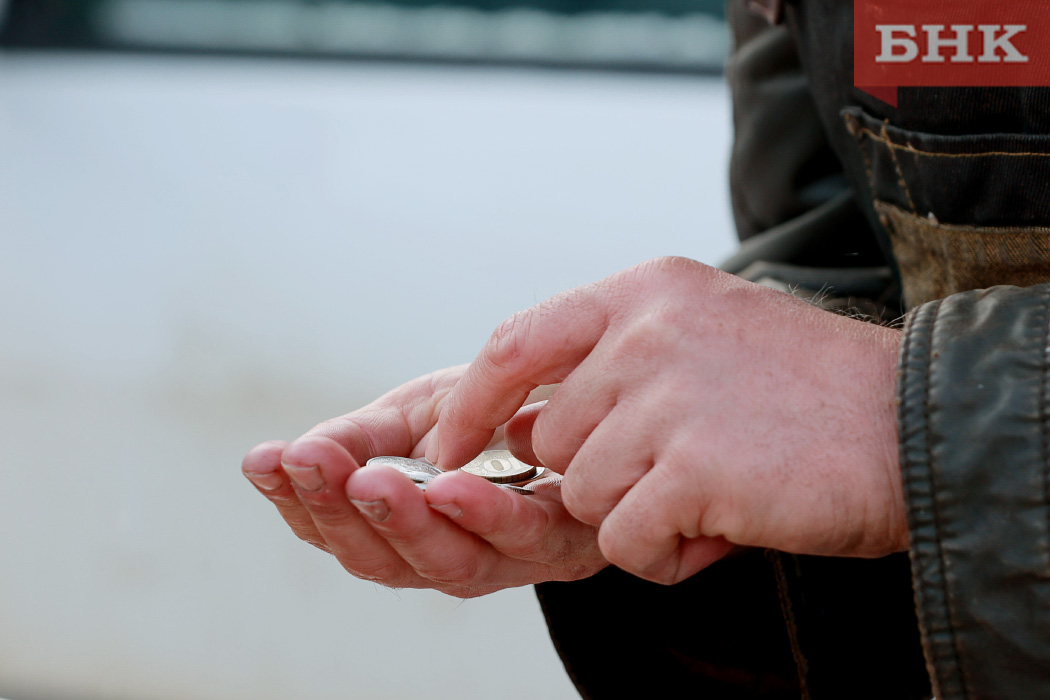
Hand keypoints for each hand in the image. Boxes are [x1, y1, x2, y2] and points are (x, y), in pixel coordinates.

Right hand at [241, 366, 606, 597]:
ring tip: (369, 481)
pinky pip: (518, 534)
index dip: (296, 501)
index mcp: (399, 526)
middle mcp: (443, 555)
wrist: (581, 404)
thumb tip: (296, 454)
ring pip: (443, 562)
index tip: (264, 460)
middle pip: (379, 559)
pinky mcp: (558, 541)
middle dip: (338, 511)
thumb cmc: (492, 420)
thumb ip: (362, 438)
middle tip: (308, 464)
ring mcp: (501, 557)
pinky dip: (482, 513)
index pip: (335, 527)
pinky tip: (450, 484)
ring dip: (402, 521)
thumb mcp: (417, 414)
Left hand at [429, 257, 906, 584]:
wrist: (908, 424)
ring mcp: (667, 396)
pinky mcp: (691, 466)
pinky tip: (721, 524)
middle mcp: (646, 333)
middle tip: (680, 473)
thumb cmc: (802, 391)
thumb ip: (613, 365)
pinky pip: (624, 537)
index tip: (448, 446)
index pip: (516, 343)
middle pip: (552, 439)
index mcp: (644, 293)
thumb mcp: (701, 335)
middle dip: (602, 474)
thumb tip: (525, 428)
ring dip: (639, 512)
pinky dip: (664, 551)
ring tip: (712, 493)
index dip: (473, 403)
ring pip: (584, 491)